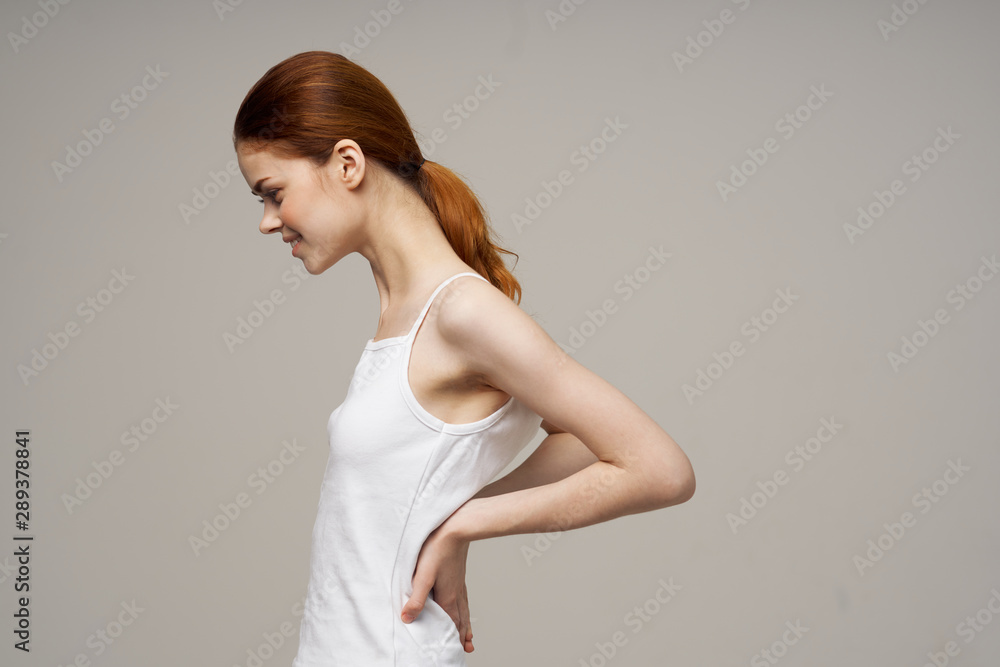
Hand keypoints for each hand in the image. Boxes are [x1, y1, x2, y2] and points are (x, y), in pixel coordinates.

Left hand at [401, 519, 474, 652]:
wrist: (456, 527)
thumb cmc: (438, 549)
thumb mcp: (423, 576)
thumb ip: (416, 599)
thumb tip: (407, 619)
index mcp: (447, 597)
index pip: (450, 624)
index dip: (451, 638)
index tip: (455, 650)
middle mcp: (456, 593)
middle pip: (460, 620)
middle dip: (461, 635)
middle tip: (467, 649)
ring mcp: (459, 583)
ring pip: (463, 609)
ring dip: (465, 623)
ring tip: (469, 634)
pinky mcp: (458, 574)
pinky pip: (464, 597)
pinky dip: (465, 607)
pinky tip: (463, 603)